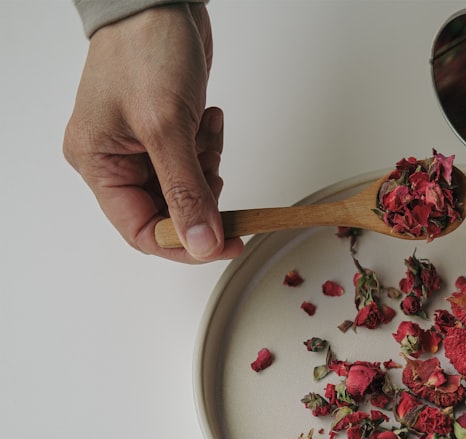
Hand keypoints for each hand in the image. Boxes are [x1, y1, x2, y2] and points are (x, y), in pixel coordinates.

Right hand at [63, 4, 242, 262]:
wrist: (161, 1)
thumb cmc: (145, 48)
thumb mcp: (167, 128)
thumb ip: (186, 191)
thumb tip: (199, 243)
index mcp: (98, 163)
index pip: (141, 230)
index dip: (185, 245)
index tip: (224, 244)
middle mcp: (115, 159)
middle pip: (167, 211)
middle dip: (200, 199)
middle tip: (222, 184)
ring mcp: (141, 146)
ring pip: (187, 188)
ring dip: (207, 167)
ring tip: (206, 132)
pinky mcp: (166, 131)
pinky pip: (195, 161)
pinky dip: (209, 146)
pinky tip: (208, 117)